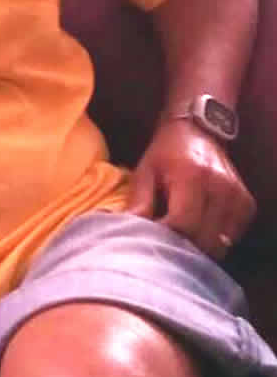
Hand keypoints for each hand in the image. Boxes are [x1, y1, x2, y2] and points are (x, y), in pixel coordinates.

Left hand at [126, 119, 255, 257]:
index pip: (183, 223)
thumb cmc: (165, 152)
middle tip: (166, 240)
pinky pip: (232, 236)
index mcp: (191, 176)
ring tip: (182, 234)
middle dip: (182, 245)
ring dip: (199, 245)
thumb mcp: (145, 170)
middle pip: (203, 238)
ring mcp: (236, 196)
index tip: (152, 237)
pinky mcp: (246, 203)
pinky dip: (216, 239)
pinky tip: (200, 228)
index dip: (165, 235)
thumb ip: (140, 200)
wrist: (196, 130)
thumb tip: (129, 227)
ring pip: (220, 243)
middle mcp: (219, 186)